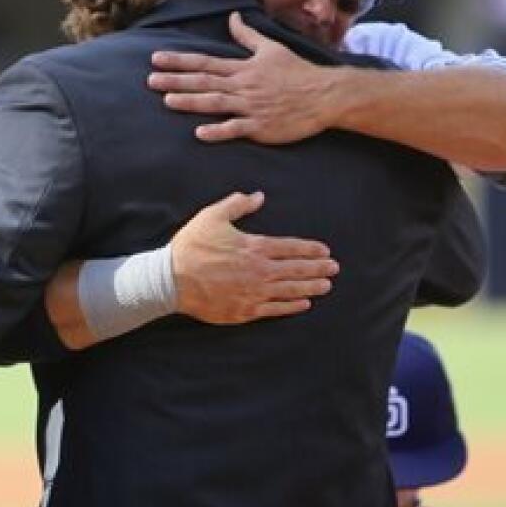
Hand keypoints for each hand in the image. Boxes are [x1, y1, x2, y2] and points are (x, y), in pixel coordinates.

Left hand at [150, 12, 340, 143]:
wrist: (324, 95)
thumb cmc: (298, 72)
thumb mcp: (271, 48)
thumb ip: (248, 36)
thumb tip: (232, 18)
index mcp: (243, 68)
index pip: (204, 62)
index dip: (179, 61)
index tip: (156, 60)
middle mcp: (242, 86)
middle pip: (204, 82)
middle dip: (176, 81)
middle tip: (150, 81)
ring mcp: (250, 106)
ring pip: (215, 103)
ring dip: (191, 102)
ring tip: (167, 101)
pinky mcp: (260, 126)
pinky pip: (236, 129)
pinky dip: (218, 131)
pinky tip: (199, 133)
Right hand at [171, 191, 336, 323]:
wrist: (170, 280)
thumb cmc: (191, 246)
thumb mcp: (212, 216)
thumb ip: (237, 204)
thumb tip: (259, 196)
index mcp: (254, 247)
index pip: (291, 247)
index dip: (310, 249)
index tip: (325, 251)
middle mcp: (259, 271)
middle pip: (297, 269)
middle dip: (318, 268)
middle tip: (334, 268)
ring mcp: (253, 293)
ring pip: (290, 290)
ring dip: (311, 287)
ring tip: (326, 286)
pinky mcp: (245, 310)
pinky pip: (275, 309)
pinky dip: (292, 306)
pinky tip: (304, 303)